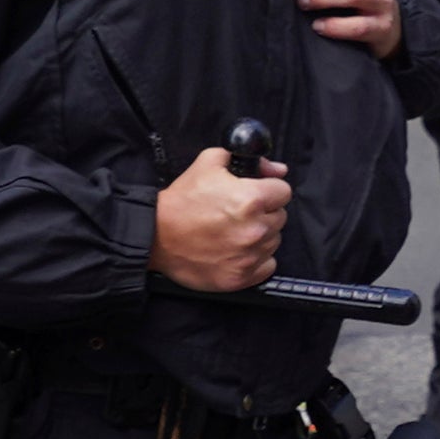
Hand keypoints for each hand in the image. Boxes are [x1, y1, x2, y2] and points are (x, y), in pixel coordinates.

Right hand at [152, 142, 293, 291]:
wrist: (156, 236)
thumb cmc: (181, 202)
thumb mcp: (209, 164)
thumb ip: (250, 161)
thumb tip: (277, 169)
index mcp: (251, 199)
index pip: (284, 192)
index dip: (269, 190)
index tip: (257, 194)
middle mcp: (255, 229)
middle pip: (280, 217)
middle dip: (264, 212)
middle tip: (239, 213)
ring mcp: (249, 256)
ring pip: (274, 241)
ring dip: (260, 235)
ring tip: (234, 231)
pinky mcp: (241, 277)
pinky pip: (267, 265)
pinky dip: (256, 259)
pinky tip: (237, 250)